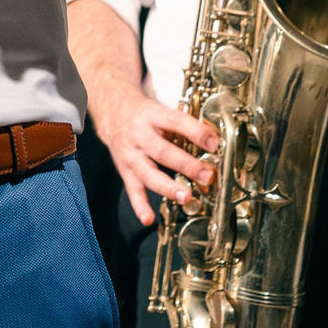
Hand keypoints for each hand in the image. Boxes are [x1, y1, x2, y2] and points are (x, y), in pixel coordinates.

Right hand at [88, 77, 216, 227]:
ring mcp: (130, 154)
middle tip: (206, 175)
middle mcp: (139, 135)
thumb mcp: (163, 110)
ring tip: (186, 196)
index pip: (175, 122)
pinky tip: (148, 218)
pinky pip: (132, 189)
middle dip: (186, 165)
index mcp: (152, 116)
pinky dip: (140, 205)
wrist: (113, 112)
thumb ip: (184, 124)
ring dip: (167, 187)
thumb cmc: (145, 114)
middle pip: (162, 152)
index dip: (195, 132)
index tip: (213, 142)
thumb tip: (212, 139)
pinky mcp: (125, 170)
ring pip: (148, 173)